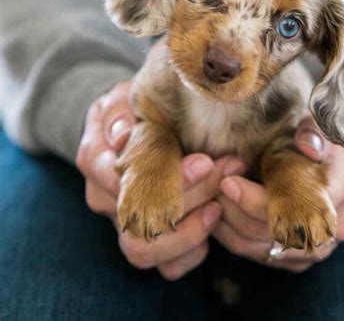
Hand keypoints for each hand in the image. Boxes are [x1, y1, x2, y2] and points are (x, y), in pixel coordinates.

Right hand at [76, 81, 245, 279]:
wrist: (128, 130)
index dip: (165, 176)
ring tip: (219, 205)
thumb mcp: (121, 99)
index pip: (123, 178)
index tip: (204, 162)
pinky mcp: (148, 242)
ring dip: (190, 231)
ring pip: (146, 251)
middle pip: (135, 221)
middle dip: (187, 200)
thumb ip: (120, 113)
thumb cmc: (129, 111)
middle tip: (226, 172)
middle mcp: (105, 199)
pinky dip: (192, 252)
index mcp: (95, 160)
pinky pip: (167, 265)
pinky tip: (213, 223)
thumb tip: (123, 134)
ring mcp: (124, 225)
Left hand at [212, 116, 343, 271]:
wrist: (338, 171)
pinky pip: (258, 255)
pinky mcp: (296, 259)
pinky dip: (234, 238)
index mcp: (339, 192)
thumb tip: (308, 145)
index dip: (254, 199)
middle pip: (274, 233)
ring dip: (231, 226)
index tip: (227, 181)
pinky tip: (218, 216)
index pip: (292, 207)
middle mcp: (329, 230)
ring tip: (212, 199)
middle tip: (213, 188)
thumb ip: (315, 132)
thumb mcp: (322, 128)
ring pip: (262, 249)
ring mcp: (313, 249)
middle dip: (236, 210)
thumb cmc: (323, 144)